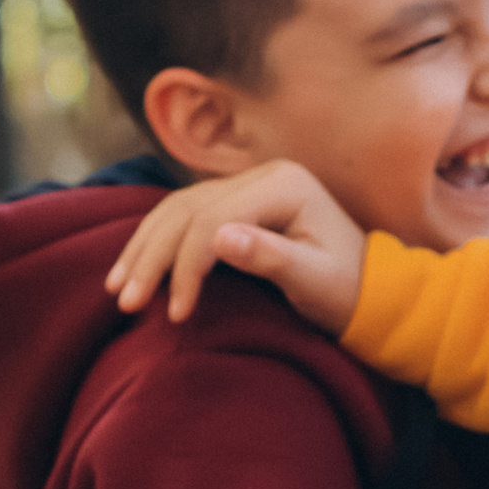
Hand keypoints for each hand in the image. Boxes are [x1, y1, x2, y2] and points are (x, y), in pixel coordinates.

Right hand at [105, 160, 368, 331]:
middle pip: (187, 209)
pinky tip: (133, 267)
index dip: (187, 266)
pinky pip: (183, 216)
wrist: (371, 289)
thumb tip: (218, 240)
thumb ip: (270, 258)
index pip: (214, 219)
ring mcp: (247, 187)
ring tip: (117, 289)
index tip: (176, 312)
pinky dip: (155, 242)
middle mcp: (261, 176)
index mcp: (284, 184)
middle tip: (125, 302)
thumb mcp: (316, 281)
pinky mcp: (236, 204)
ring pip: (176, 209)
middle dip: (152, 257)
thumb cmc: (347, 290)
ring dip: (142, 249)